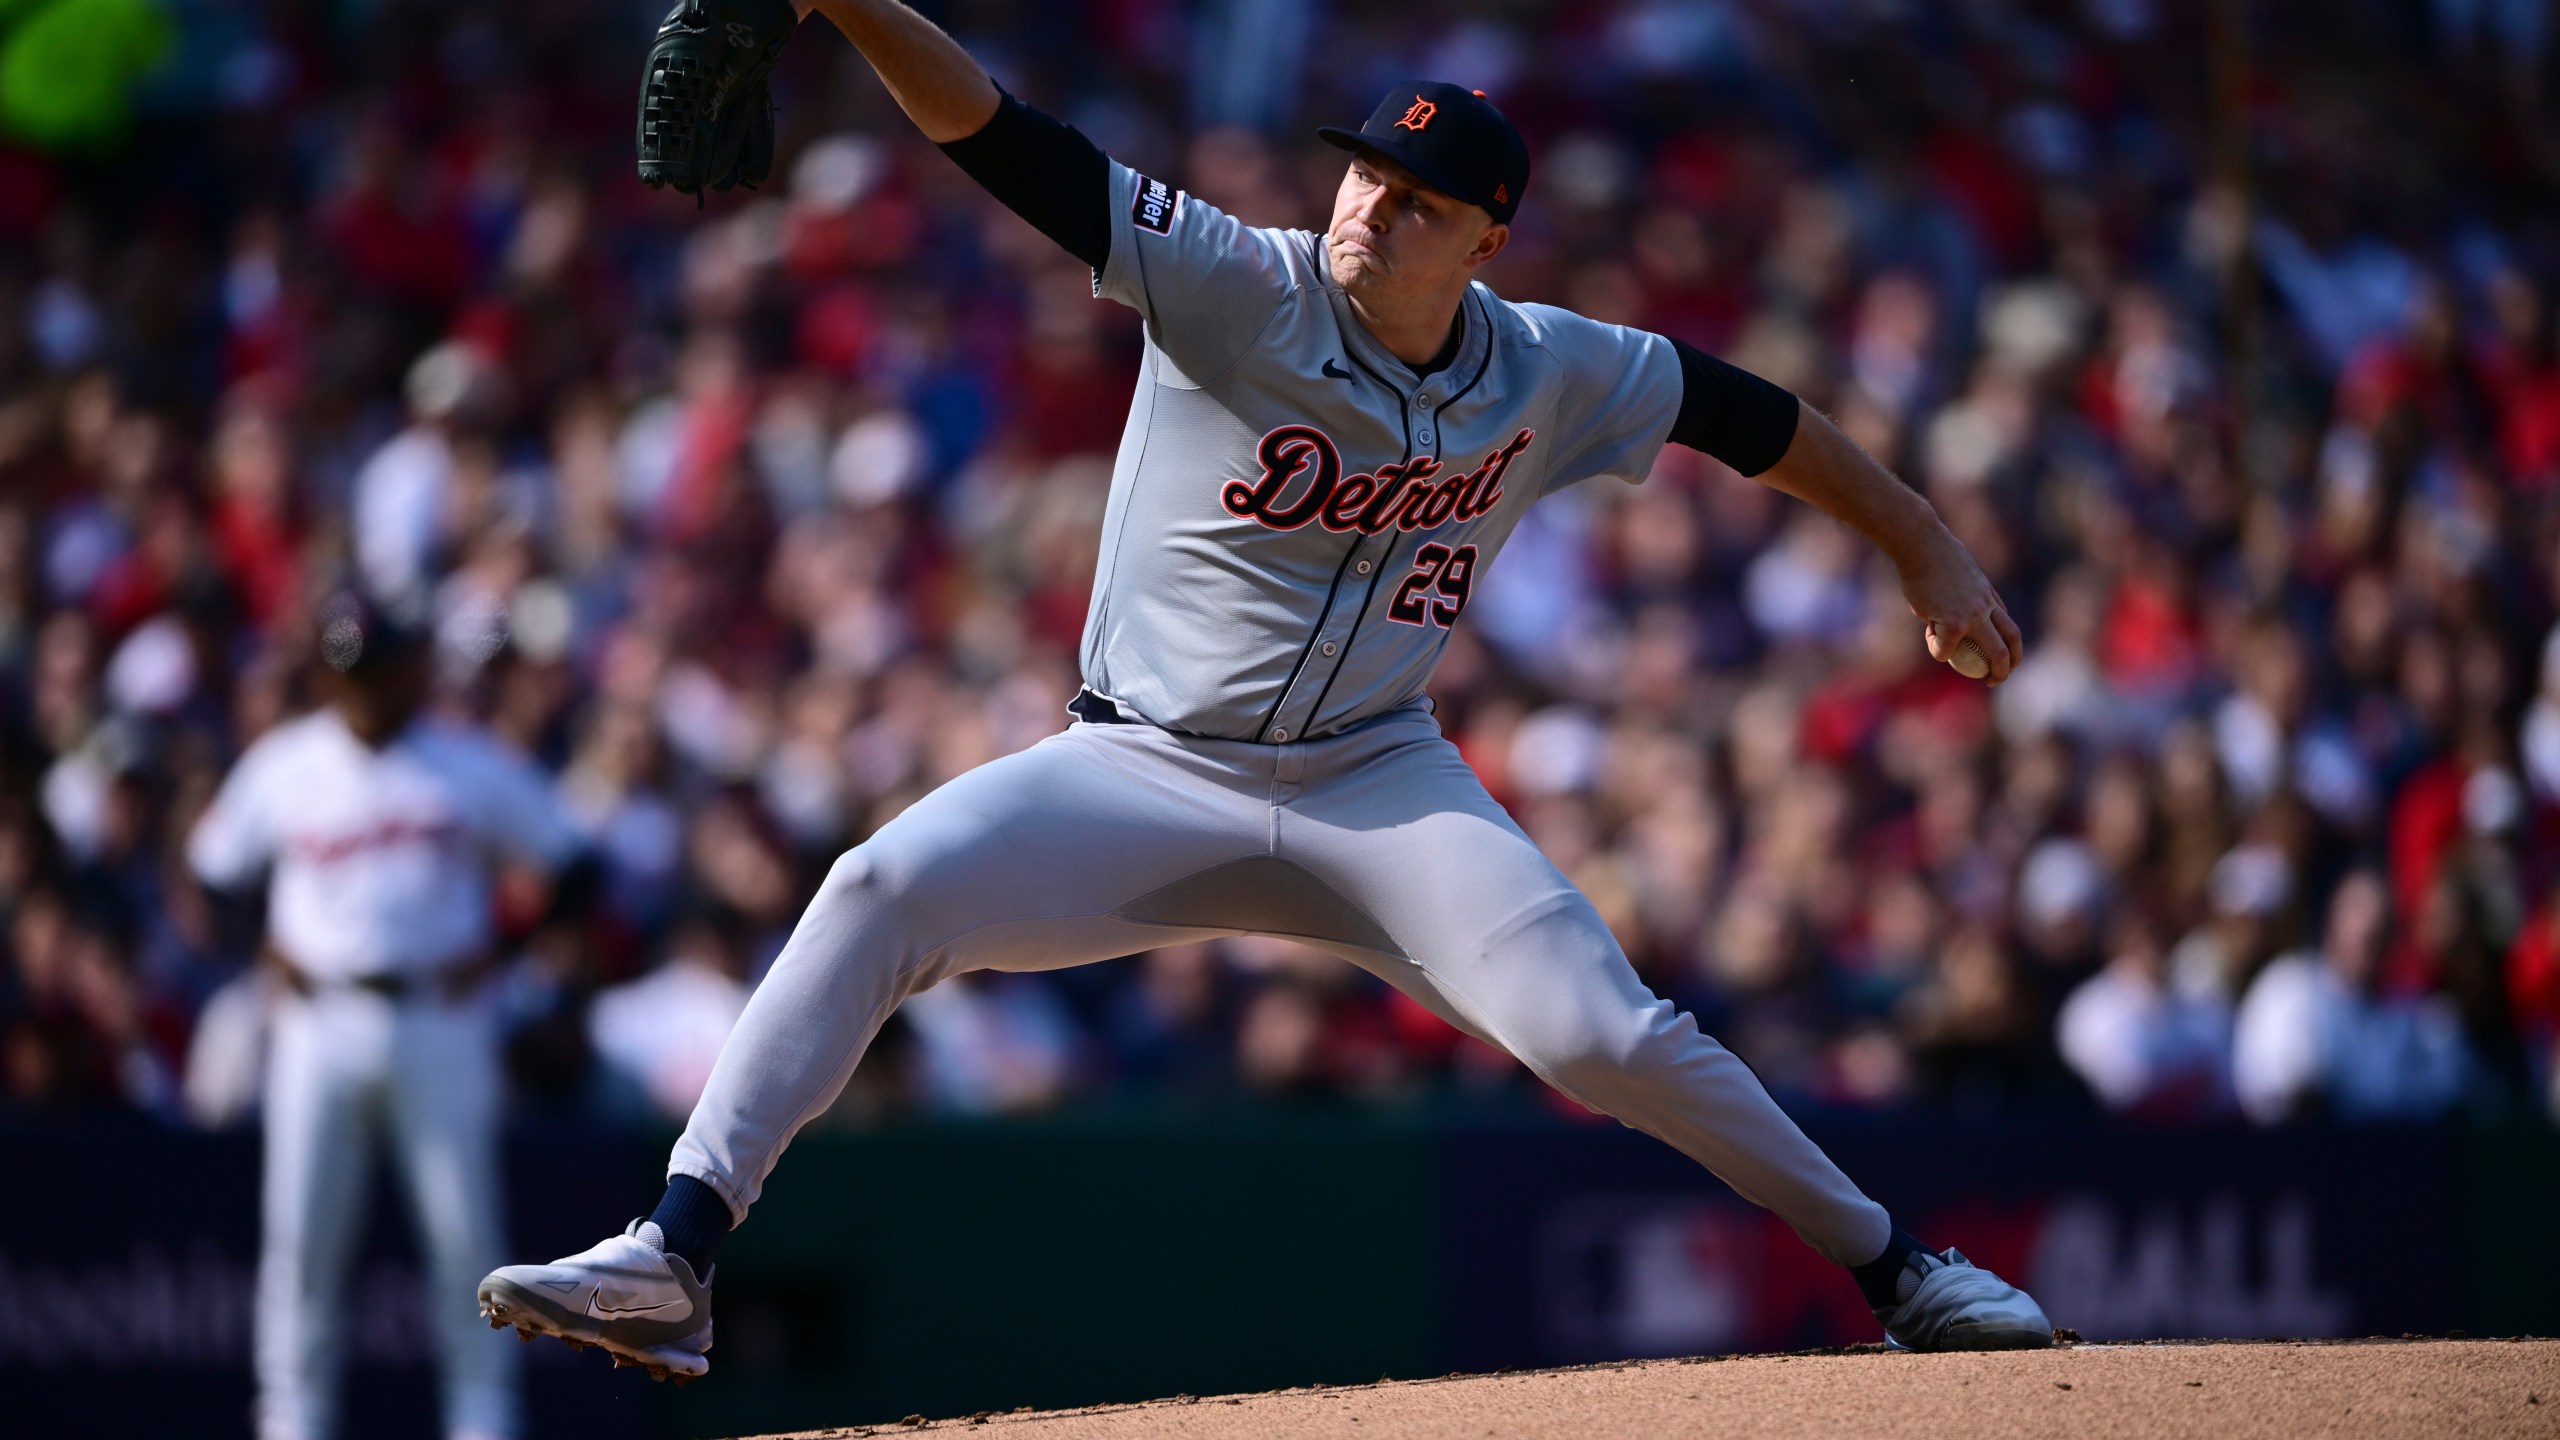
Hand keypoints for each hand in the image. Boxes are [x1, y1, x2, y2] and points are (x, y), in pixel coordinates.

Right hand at [1899, 530, 2023, 684]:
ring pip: (1996, 651)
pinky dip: (1937, 650)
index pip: (2005, 623)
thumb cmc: (1929, 553)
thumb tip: (1944, 608)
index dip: (2007, 643)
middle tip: (2001, 676)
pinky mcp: (1954, 623)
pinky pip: (1946, 650)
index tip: (1998, 655)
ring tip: (1988, 680)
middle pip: (2013, 639)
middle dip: (2012, 662)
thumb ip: (1955, 594)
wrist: (1920, 544)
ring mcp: (1973, 615)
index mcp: (1987, 594)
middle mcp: (1986, 606)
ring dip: (1996, 671)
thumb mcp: (1952, 574)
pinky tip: (1929, 638)